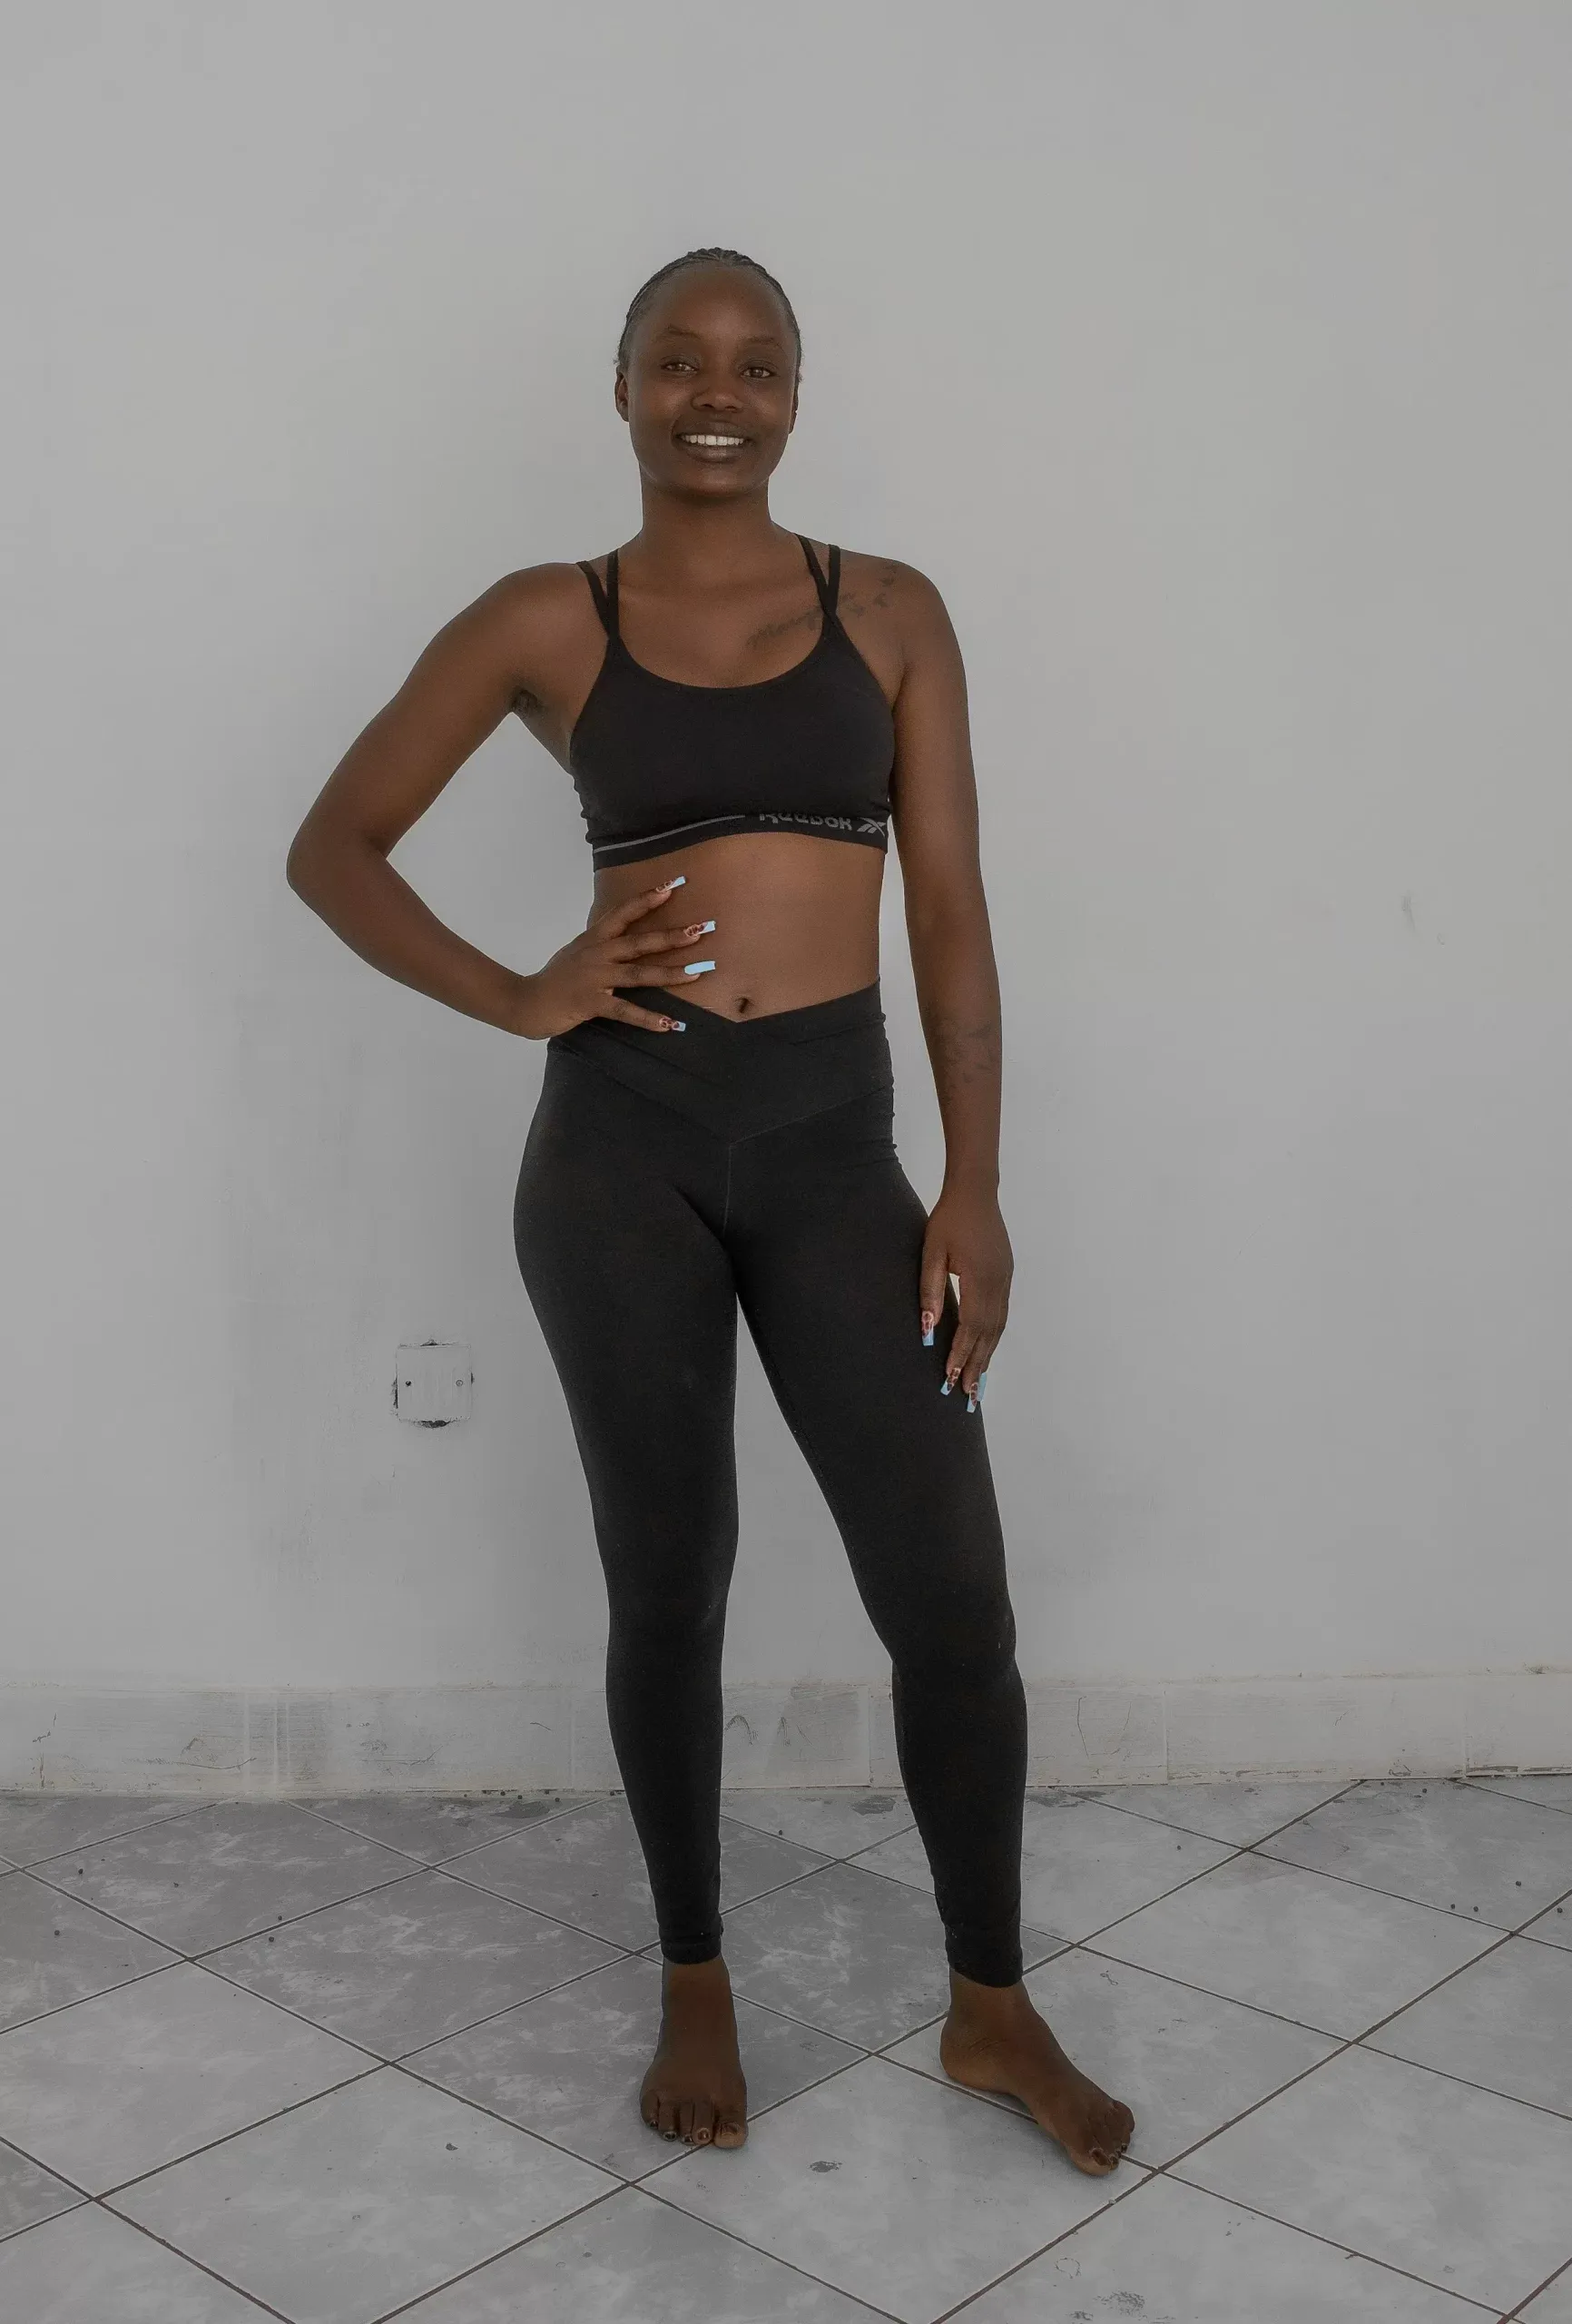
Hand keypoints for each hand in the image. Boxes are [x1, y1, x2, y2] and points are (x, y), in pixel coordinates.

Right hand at [512, 876, 715, 1036]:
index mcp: (595, 938)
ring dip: (671, 974)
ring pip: (639, 975)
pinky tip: (670, 1025)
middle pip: (640, 941)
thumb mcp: (578, 951)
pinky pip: (625, 1012)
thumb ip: (602, 942)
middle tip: (704, 928)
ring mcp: (595, 978)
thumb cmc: (555, 978)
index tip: (675, 883)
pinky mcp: (591, 1003)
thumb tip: (624, 933)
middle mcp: (597, 954)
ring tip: (699, 973)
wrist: (525, 1001)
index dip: (649, 897)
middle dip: (673, 935)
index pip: (624, 912)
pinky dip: (649, 1019)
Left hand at [918, 1185, 1011, 1408]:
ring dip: (988, 1356)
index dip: (960, 1355)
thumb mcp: (931, 1253)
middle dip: (976, 1366)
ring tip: (978, 1383)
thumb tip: (927, 1330)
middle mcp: (998, 1284)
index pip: (970, 1327)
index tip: (950, 1380)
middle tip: (967, 1396)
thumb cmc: (948, 1220)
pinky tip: (987, 1350)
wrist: (975, 1192)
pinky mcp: (1006, 1276)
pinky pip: (1002, 1315)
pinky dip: (994, 1338)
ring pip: (998, 1327)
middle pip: (988, 1334)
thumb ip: (929, 1291)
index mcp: (978, 1279)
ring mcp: (1005, 1281)